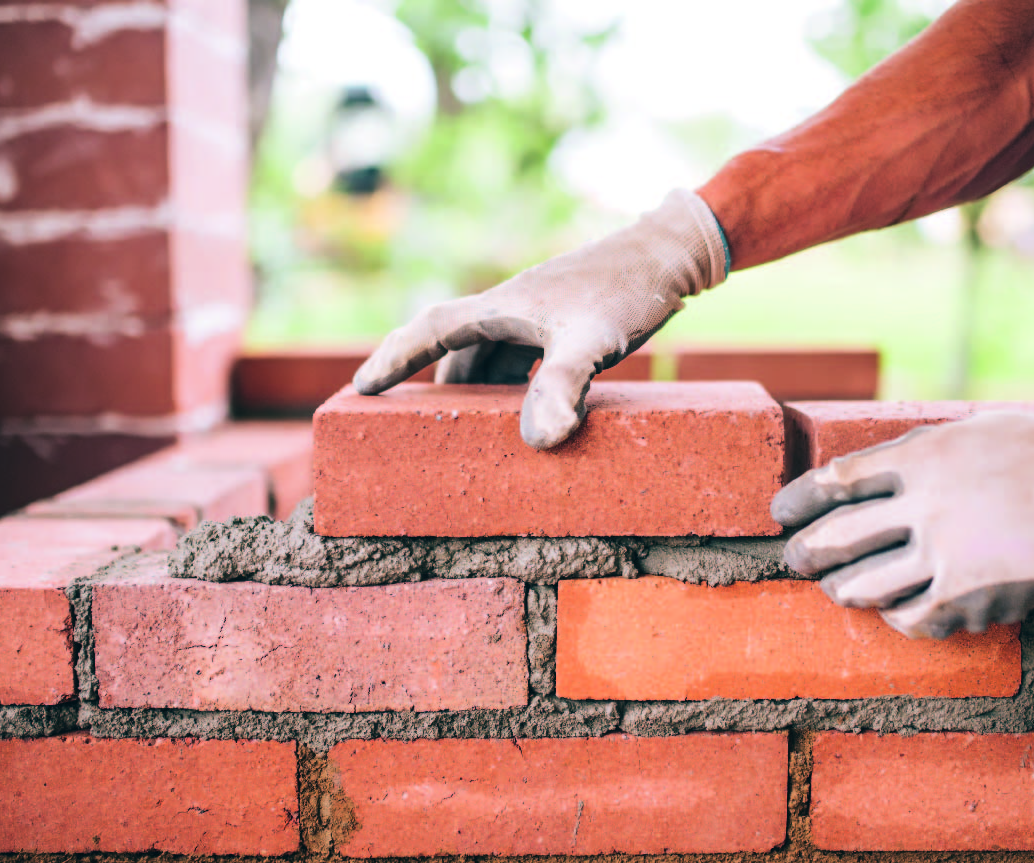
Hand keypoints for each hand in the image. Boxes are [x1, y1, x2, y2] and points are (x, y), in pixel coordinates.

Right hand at [353, 189, 727, 448]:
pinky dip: (509, 383)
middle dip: (428, 382)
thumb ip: (562, 386)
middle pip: (454, 346)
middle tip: (405, 422)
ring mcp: (537, 313)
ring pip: (487, 354)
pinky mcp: (564, 320)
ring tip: (463, 427)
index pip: (430, 329)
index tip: (360, 387)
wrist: (672, 253)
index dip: (394, 358)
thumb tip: (541, 439)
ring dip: (472, 387)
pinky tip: (525, 408)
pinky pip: (519, 356)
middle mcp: (512, 307)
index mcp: (502, 306)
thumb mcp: (592, 341)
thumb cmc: (628, 290)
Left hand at [772, 412, 1033, 638]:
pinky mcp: (971, 598)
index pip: (835, 481)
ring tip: (837, 588)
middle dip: (804, 553)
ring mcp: (947, 556)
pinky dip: (894, 616)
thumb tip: (862, 476)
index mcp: (922, 457)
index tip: (780, 514)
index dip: (798, 500)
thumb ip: (915, 453)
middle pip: (836, 538)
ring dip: (841, 590)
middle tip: (794, 559)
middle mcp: (926, 507)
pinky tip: (894, 611)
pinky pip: (911, 618)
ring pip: (863, 587)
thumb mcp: (970, 431)